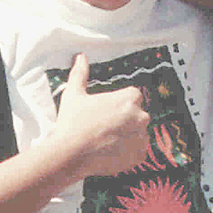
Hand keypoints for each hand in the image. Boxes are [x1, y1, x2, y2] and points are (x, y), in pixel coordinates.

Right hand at [52, 54, 150, 177]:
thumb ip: (80, 74)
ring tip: (106, 143)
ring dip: (128, 137)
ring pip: (138, 134)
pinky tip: (112, 153)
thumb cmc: (73, 122)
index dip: (119, 105)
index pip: (133, 97)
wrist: (70, 155)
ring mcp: (142, 138)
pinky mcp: (139, 156)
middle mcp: (141, 116)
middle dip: (125, 121)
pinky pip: (138, 152)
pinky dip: (129, 153)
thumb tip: (81, 56)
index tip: (106, 113)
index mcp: (130, 98)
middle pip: (137, 116)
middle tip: (104, 129)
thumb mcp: (74, 94)